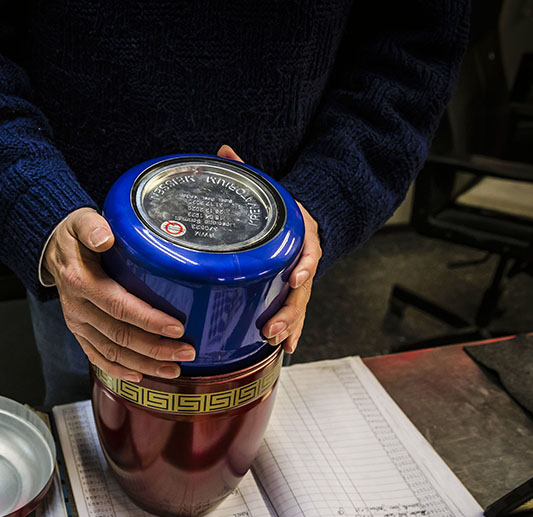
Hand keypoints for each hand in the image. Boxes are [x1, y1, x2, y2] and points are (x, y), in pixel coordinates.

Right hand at [43, 208, 195, 381]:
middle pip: (119, 335)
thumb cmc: (75, 236)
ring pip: (112, 352)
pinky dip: (119, 370)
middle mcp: (77, 308)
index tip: (177, 328)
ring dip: (144, 364)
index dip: (149, 320)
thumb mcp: (81, 221)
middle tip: (186, 351)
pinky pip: (98, 357)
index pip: (119, 306)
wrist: (53, 251)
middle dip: (156, 348)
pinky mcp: (80, 333)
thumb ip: (92, 227)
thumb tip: (105, 238)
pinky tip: (141, 376)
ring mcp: (78, 324)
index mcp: (81, 282)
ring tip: (173, 369)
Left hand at [217, 145, 320, 353]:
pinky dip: (291, 332)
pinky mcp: (291, 292)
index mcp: (301, 234)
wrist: (305, 218)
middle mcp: (303, 259)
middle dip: (290, 310)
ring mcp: (300, 278)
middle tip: (273, 327)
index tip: (296, 277)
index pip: (309, 250)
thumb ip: (246, 171)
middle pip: (302, 289)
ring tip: (274, 340)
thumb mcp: (266, 189)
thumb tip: (223, 150)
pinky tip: (283, 350)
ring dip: (289, 324)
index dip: (305, 265)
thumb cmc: (280, 209)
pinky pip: (294, 314)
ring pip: (298, 305)